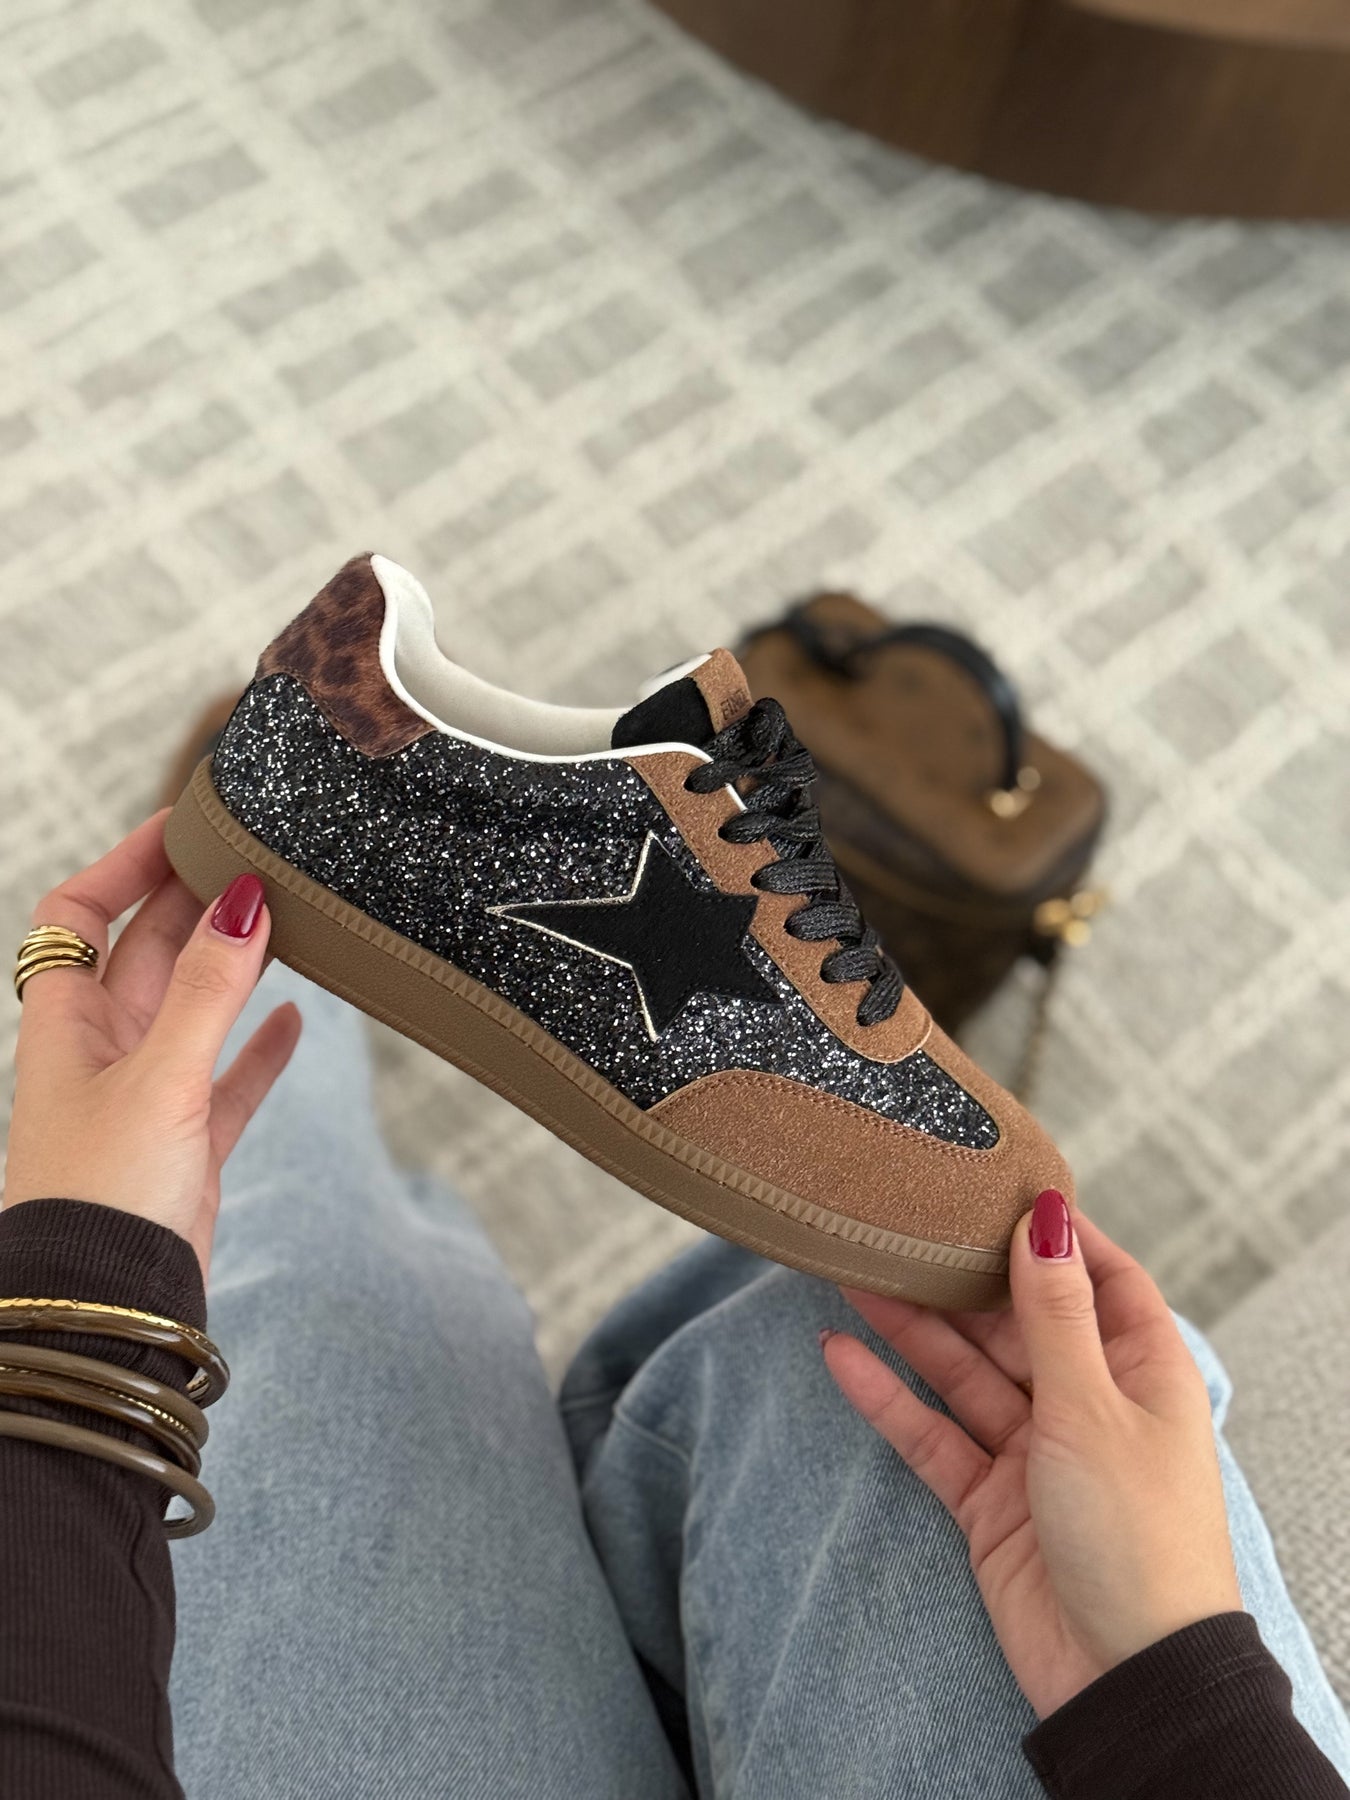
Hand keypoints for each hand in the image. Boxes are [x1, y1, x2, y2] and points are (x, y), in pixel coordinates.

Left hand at [4, 814, 300, 1278]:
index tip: (182, 826)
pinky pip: (228, 1078)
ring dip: (234, 964)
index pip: (78, 913)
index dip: (122, 864)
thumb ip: (207, 990)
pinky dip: (262, 1048)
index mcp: (68, 1023)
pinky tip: (301, 1020)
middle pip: (147, 950)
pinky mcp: (186, 1142)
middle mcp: (103, 1050)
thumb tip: (241, 900)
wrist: (104, 1308)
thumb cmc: (102, 1193)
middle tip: (256, 859)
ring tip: (285, 919)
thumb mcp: (160, 1076)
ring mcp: (146, 1095)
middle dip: (194, 902)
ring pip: (195, 1007)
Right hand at [823, 1191, 1241, 1718]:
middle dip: (960, 1277)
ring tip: (849, 1271)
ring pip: (964, 1371)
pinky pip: (932, 1432)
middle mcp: (1088, 1402)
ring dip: (912, 1327)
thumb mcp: (1094, 1408)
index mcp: (1142, 1371)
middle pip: (1017, 1320)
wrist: (1124, 1680)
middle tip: (896, 1224)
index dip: (1051, 1232)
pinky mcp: (989, 1499)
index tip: (992, 1185)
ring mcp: (1034, 1451)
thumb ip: (1056, 1314)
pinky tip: (839, 1354)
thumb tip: (1047, 1216)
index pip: (1098, 1277)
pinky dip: (888, 1397)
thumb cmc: (1138, 1537)